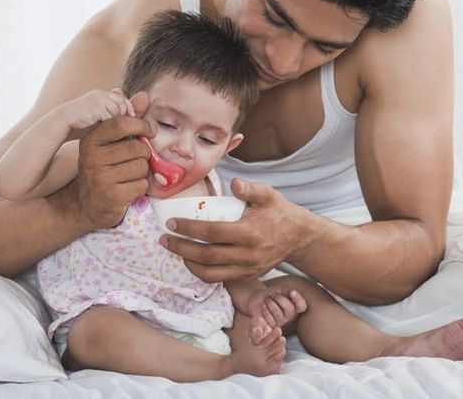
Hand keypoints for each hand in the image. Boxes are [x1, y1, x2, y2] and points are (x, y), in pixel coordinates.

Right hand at [72, 91, 153, 229]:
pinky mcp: (112, 197)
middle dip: (142, 155)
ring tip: (128, 176)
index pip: (121, 124)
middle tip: (134, 160)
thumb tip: (143, 95)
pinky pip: (141, 185)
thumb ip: (127, 120)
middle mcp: (92, 158)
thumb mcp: (108, 144)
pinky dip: (140, 188)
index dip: (141, 125)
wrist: (85, 205)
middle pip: (137, 148)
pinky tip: (127, 190)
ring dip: (141, 173)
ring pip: (141, 167)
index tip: (149, 131)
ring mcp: (101, 179)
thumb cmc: (101, 169)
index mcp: (90, 141)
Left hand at [160, 177, 309, 282]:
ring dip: (188, 263)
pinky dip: (201, 272)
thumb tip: (234, 184)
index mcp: (250, 233)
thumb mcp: (268, 195)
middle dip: (181, 248)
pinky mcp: (247, 276)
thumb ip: (251, 188)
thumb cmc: (279, 212)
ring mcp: (247, 269)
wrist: (299, 237)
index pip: (212, 233)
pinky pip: (219, 278)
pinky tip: (191, 259)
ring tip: (175, 250)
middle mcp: (247, 255)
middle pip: (206, 256)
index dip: (189, 228)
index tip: (172, 223)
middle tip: (164, 239)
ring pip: (210, 273)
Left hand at [247, 286, 306, 331]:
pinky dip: (265, 311)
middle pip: (290, 309)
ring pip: (278, 315)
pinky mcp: (270, 327)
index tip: (292, 292)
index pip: (302, 306)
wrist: (256, 299)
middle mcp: (289, 316)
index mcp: (294, 307)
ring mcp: (280, 322)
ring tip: (266, 299)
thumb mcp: (279, 290)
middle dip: (280, 299)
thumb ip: (288, 291)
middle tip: (273, 294)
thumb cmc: (270, 294)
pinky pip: (270, 320)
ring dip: (270, 303)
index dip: (299, 300)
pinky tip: (263, 308)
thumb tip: (293, 293)